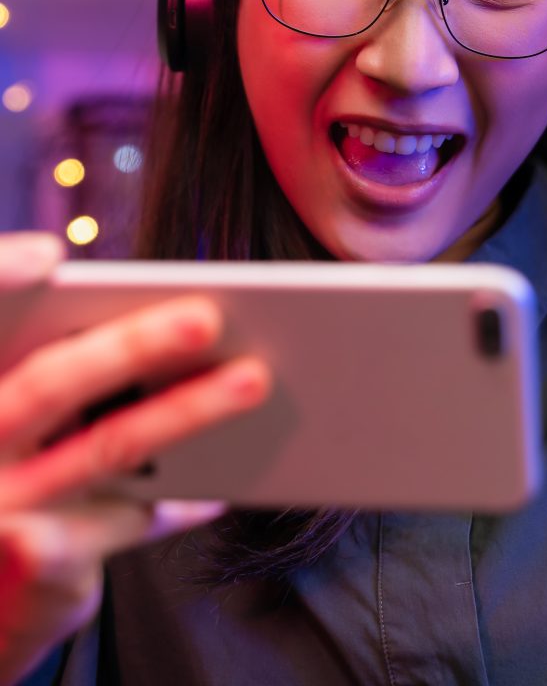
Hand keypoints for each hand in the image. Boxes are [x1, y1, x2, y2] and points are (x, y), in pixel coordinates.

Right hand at [0, 233, 271, 684]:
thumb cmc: (17, 490)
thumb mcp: (26, 432)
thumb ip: (64, 378)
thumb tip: (180, 325)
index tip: (48, 255)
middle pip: (50, 382)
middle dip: (133, 343)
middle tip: (206, 315)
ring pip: (109, 443)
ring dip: (188, 408)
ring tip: (255, 379)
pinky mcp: (33, 560)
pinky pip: (133, 515)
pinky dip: (184, 499)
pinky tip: (225, 485)